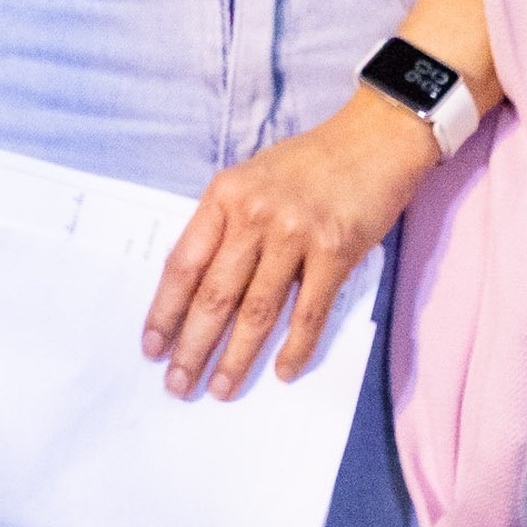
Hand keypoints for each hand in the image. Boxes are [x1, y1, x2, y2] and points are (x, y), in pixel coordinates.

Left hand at [145, 91, 437, 398]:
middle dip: (192, 346)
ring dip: (236, 356)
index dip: (165, 310)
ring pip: (256, 310)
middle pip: (214, 294)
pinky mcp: (336, 253)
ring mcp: (295, 235)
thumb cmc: (308, 162)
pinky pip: (309, 312)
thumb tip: (200, 284)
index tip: (152, 347)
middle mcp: (253, 215)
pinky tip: (282, 372)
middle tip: (178, 385)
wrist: (374, 139)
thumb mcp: (250, 178)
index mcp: (223, 196)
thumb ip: (225, 224)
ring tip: (220, 388)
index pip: (183, 264)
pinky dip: (295, 347)